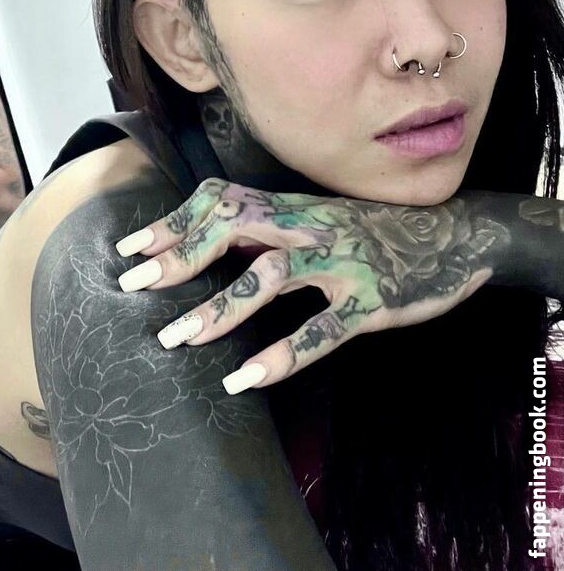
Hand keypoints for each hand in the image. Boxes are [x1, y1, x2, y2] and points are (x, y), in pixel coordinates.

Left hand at [114, 178, 506, 391]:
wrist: (453, 236)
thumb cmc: (369, 233)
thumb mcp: (311, 220)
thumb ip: (261, 230)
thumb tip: (200, 241)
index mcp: (289, 208)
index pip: (219, 203)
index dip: (172, 223)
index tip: (128, 250)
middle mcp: (309, 228)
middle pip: (234, 227)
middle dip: (181, 256)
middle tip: (135, 285)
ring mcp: (341, 262)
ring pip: (270, 279)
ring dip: (220, 310)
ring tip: (178, 339)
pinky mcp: (371, 302)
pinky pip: (321, 330)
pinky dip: (282, 356)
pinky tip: (246, 379)